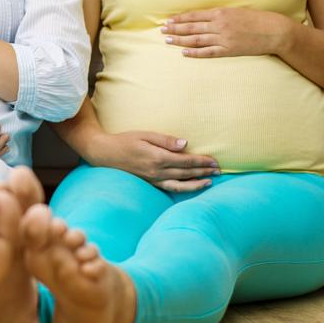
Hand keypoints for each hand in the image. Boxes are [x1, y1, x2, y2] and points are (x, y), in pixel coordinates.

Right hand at [87, 131, 218, 192]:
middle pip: (186, 172)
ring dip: (197, 183)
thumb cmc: (124, 140)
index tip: (214, 161)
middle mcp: (156, 171)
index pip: (186, 160)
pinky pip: (170, 188)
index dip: (201, 161)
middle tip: (219, 170)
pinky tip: (191, 185)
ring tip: (210, 181)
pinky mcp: (149, 183)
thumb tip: (185, 144)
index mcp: (157, 157)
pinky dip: (183, 188)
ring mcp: (153, 179)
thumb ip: (165, 140)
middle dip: (204, 171)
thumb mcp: (144, 135)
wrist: (104, 154)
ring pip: (180, 184)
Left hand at [161, 8, 293, 57]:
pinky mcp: (229, 50)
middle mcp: (220, 25)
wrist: (275, 31)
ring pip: (196, 39)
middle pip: (192, 27)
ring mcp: (224, 38)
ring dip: (180, 40)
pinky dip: (194, 53)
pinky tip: (183, 52)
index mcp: (221, 13)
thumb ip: (220, 15)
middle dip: (175, 28)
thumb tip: (204, 18)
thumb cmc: (257, 20)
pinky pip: (208, 52)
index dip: (180, 18)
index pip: (195, 15)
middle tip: (162, 30)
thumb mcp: (237, 11)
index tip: (169, 20)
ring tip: (167, 40)